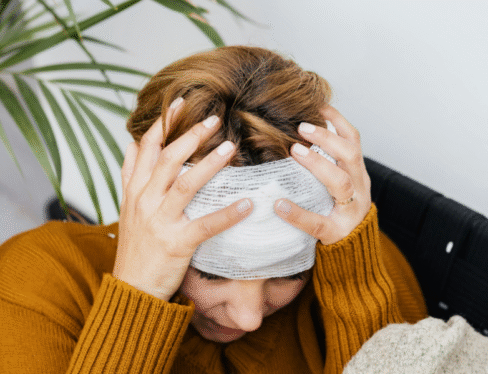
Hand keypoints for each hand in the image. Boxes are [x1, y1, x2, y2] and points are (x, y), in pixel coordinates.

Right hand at [113, 99, 252, 300]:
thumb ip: (130, 175)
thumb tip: (132, 143)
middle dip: (190, 136)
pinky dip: (228, 214)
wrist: (132, 287)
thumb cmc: (136, 246)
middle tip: (214, 118)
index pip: (146, 148)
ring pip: (184, 184)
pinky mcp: (176, 243)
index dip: (163, 124)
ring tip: (230, 147)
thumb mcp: (126, 207)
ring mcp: (159, 222)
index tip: (180, 102)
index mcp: (134, 190)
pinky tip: (248, 204)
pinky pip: (206, 225)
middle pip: (167, 159)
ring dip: (209, 164)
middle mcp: (144, 201)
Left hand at [275, 105, 371, 244]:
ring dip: (318, 164)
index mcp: (357, 174)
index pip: (354, 141)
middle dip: (327, 138)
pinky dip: (298, 213)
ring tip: (295, 151)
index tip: (318, 105)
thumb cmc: (337, 211)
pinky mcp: (336, 232)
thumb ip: (326, 165)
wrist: (354, 252)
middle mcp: (359, 188)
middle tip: (301, 127)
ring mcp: (350, 210)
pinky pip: (318, 222)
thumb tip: (294, 136)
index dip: (338, 122)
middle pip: (350, 156)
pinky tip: (279, 205)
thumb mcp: (339, 185)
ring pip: (341, 183)